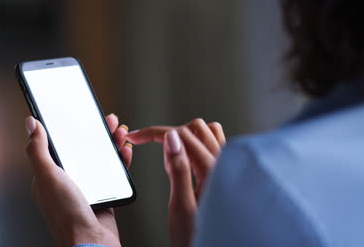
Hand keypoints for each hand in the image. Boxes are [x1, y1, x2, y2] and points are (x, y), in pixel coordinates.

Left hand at [25, 114, 132, 246]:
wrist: (91, 242)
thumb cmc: (67, 216)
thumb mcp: (48, 177)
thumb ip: (38, 150)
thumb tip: (30, 125)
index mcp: (49, 176)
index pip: (58, 145)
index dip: (70, 129)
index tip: (80, 116)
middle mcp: (67, 181)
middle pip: (83, 149)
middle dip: (96, 133)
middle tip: (106, 121)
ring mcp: (86, 188)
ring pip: (100, 159)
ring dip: (110, 144)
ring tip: (119, 132)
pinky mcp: (104, 195)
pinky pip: (113, 173)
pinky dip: (121, 162)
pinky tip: (124, 153)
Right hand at [127, 119, 225, 246]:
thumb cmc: (197, 236)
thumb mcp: (181, 205)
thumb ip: (178, 169)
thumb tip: (171, 138)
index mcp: (212, 171)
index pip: (182, 136)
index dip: (154, 133)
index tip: (136, 137)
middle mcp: (224, 165)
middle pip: (195, 129)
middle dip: (169, 134)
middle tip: (152, 149)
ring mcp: (227, 167)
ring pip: (207, 132)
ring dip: (185, 136)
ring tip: (170, 154)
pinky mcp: (225, 172)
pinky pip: (213, 144)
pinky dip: (197, 143)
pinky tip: (187, 159)